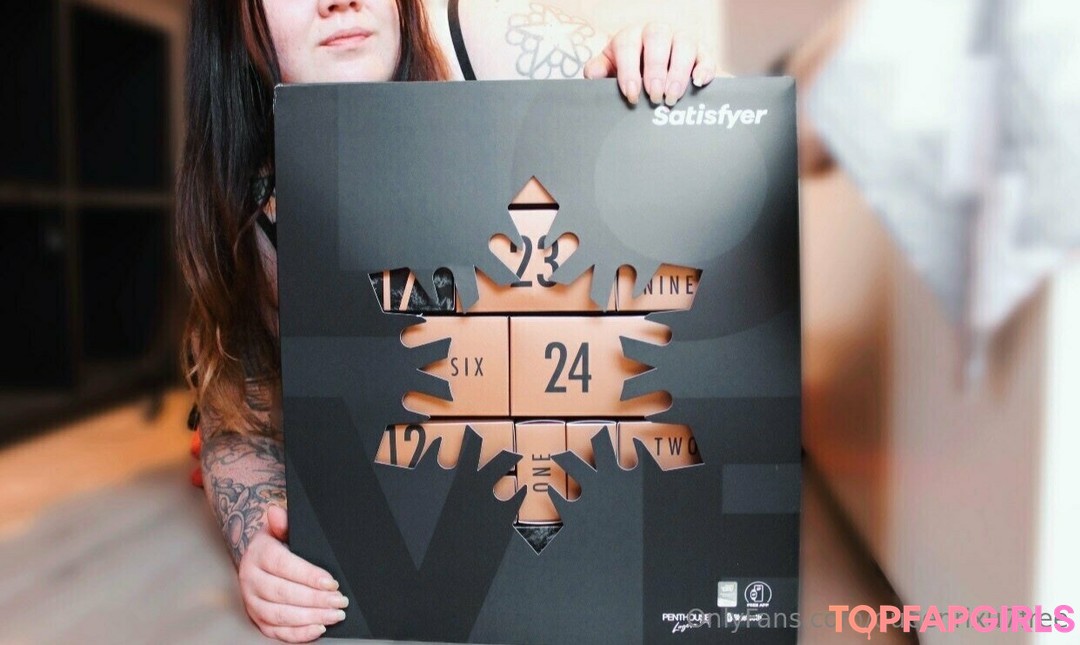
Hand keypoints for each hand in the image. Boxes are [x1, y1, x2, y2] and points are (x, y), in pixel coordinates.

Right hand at [237, 505, 348, 641]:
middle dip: (315, 600)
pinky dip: (298, 634)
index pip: (283, 565)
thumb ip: (283, 521)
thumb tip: (276, 512)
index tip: (332, 583)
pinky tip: (318, 628)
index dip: (309, 575)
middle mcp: (250, 579)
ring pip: (279, 615)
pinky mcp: (257, 619)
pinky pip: (276, 632)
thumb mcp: (279, 528)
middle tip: (340, 601)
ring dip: (310, 618)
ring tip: (334, 615)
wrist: (257, 559)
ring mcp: (252, 602)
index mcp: (258, 554)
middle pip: (283, 593)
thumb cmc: (276, 543)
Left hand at [584, 23, 717, 105]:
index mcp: (631, 35)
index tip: (632, 96)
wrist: (651, 70)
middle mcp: (657, 32)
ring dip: (678, 72)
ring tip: (671, 97)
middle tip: (654, 97)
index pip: (628, 46)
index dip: (629, 71)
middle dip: (655, 70)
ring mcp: (681, 39)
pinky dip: (705, 69)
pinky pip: (706, 56)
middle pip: (658, 39)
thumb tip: (593, 75)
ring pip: (684, 45)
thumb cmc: (629, 71)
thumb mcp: (611, 68)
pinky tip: (698, 83)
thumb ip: (599, 71)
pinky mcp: (702, 52)